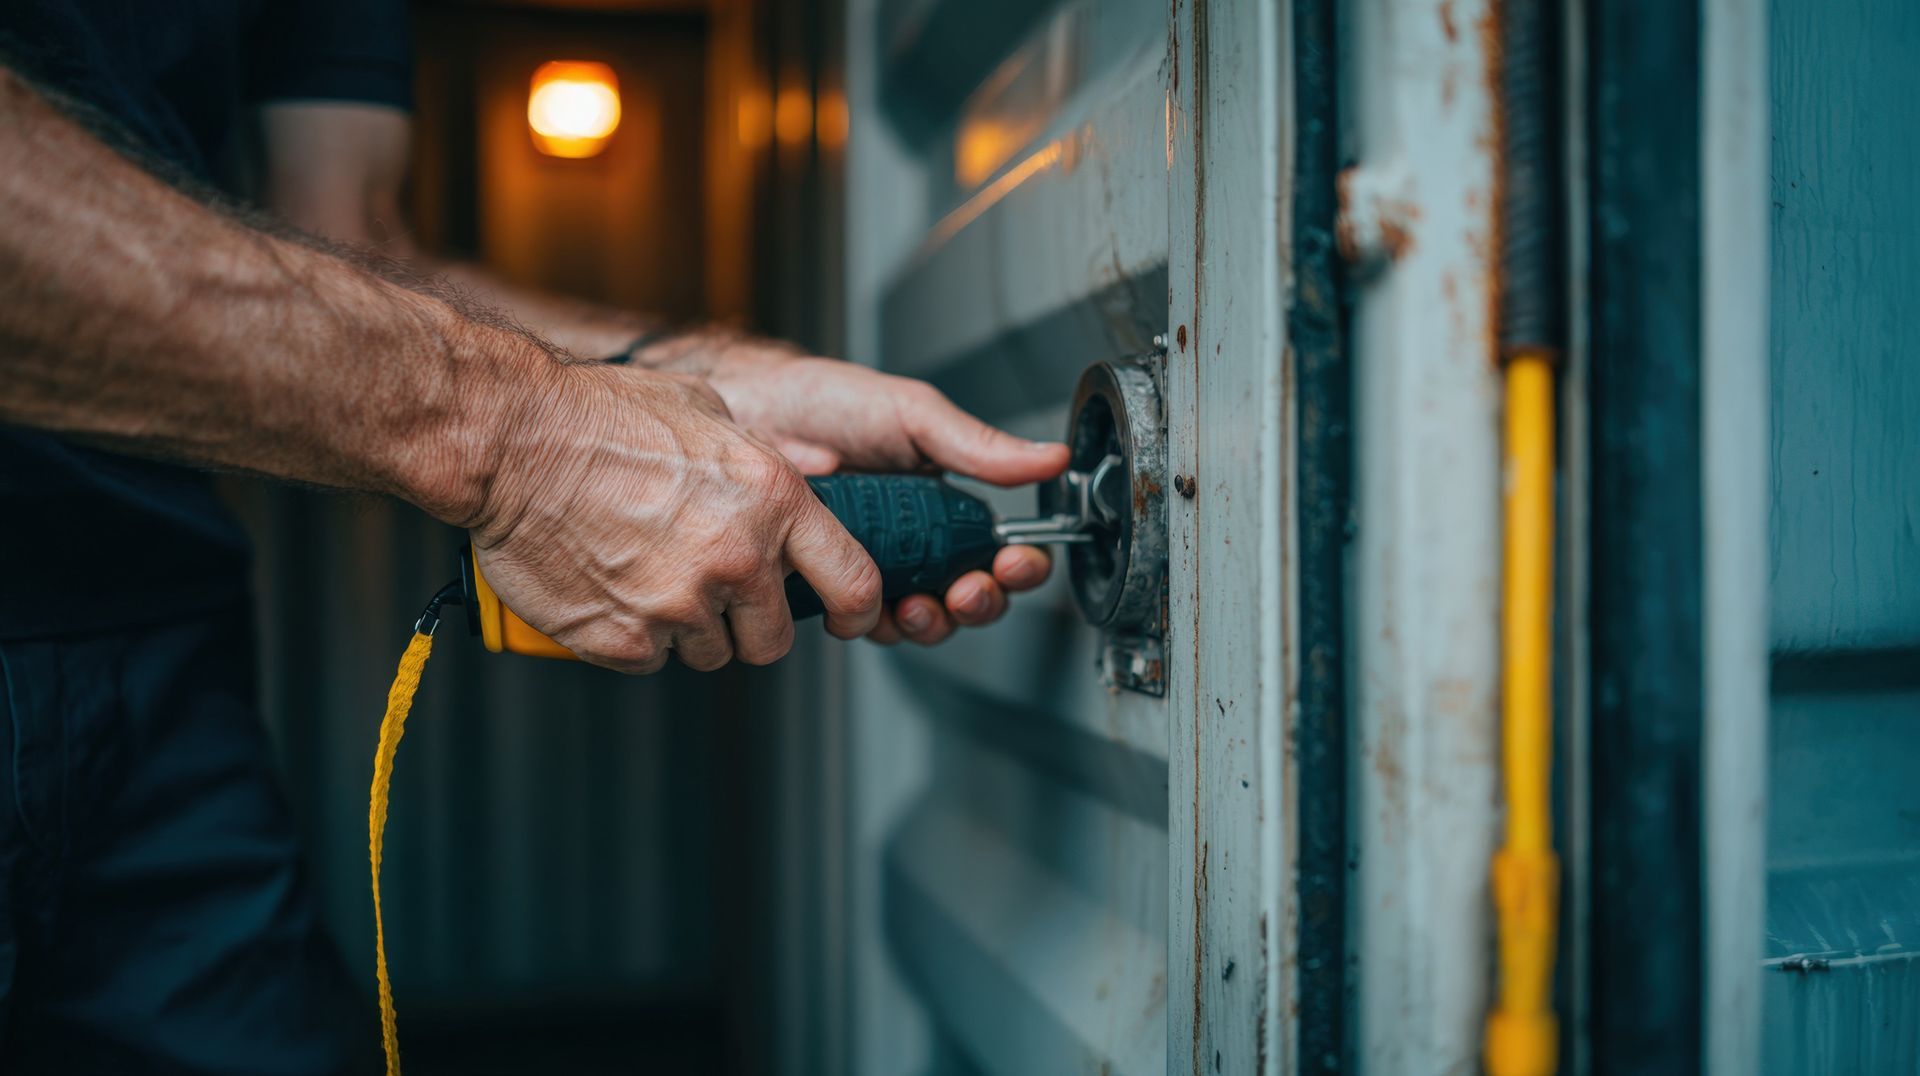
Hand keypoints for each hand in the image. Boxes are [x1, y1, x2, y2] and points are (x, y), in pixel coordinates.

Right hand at [464, 362, 881, 672]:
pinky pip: (650, 660)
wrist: (513, 441)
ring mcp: (681, 606)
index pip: (853, 581)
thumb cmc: (601, 416)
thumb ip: (760, 462)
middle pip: (772, 638)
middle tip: (710, 589)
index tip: (848, 619)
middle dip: (748, 623)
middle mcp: (737, 557)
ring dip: (686, 626)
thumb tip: (792, 481)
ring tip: (644, 569)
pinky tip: (610, 584)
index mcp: (774, 500)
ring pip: (709, 650)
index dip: (858, 611)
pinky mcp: (626, 641)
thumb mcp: (709, 413)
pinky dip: (634, 635)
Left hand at [653, 333, 1070, 643]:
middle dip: (977, 602)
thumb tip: (1049, 458)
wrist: (745, 413)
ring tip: (915, 603)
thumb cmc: (822, 404)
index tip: (1014, 562)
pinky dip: (871, 624)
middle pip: (967, 595)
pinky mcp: (823, 586)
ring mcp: (868, 566)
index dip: (1016, 565)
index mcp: (941, 502)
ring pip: (920, 618)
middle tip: (964, 590)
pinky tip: (865, 607)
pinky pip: (859, 622)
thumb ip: (977, 446)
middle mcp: (911, 541)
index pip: (996, 547)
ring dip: (929, 621)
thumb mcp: (911, 415)